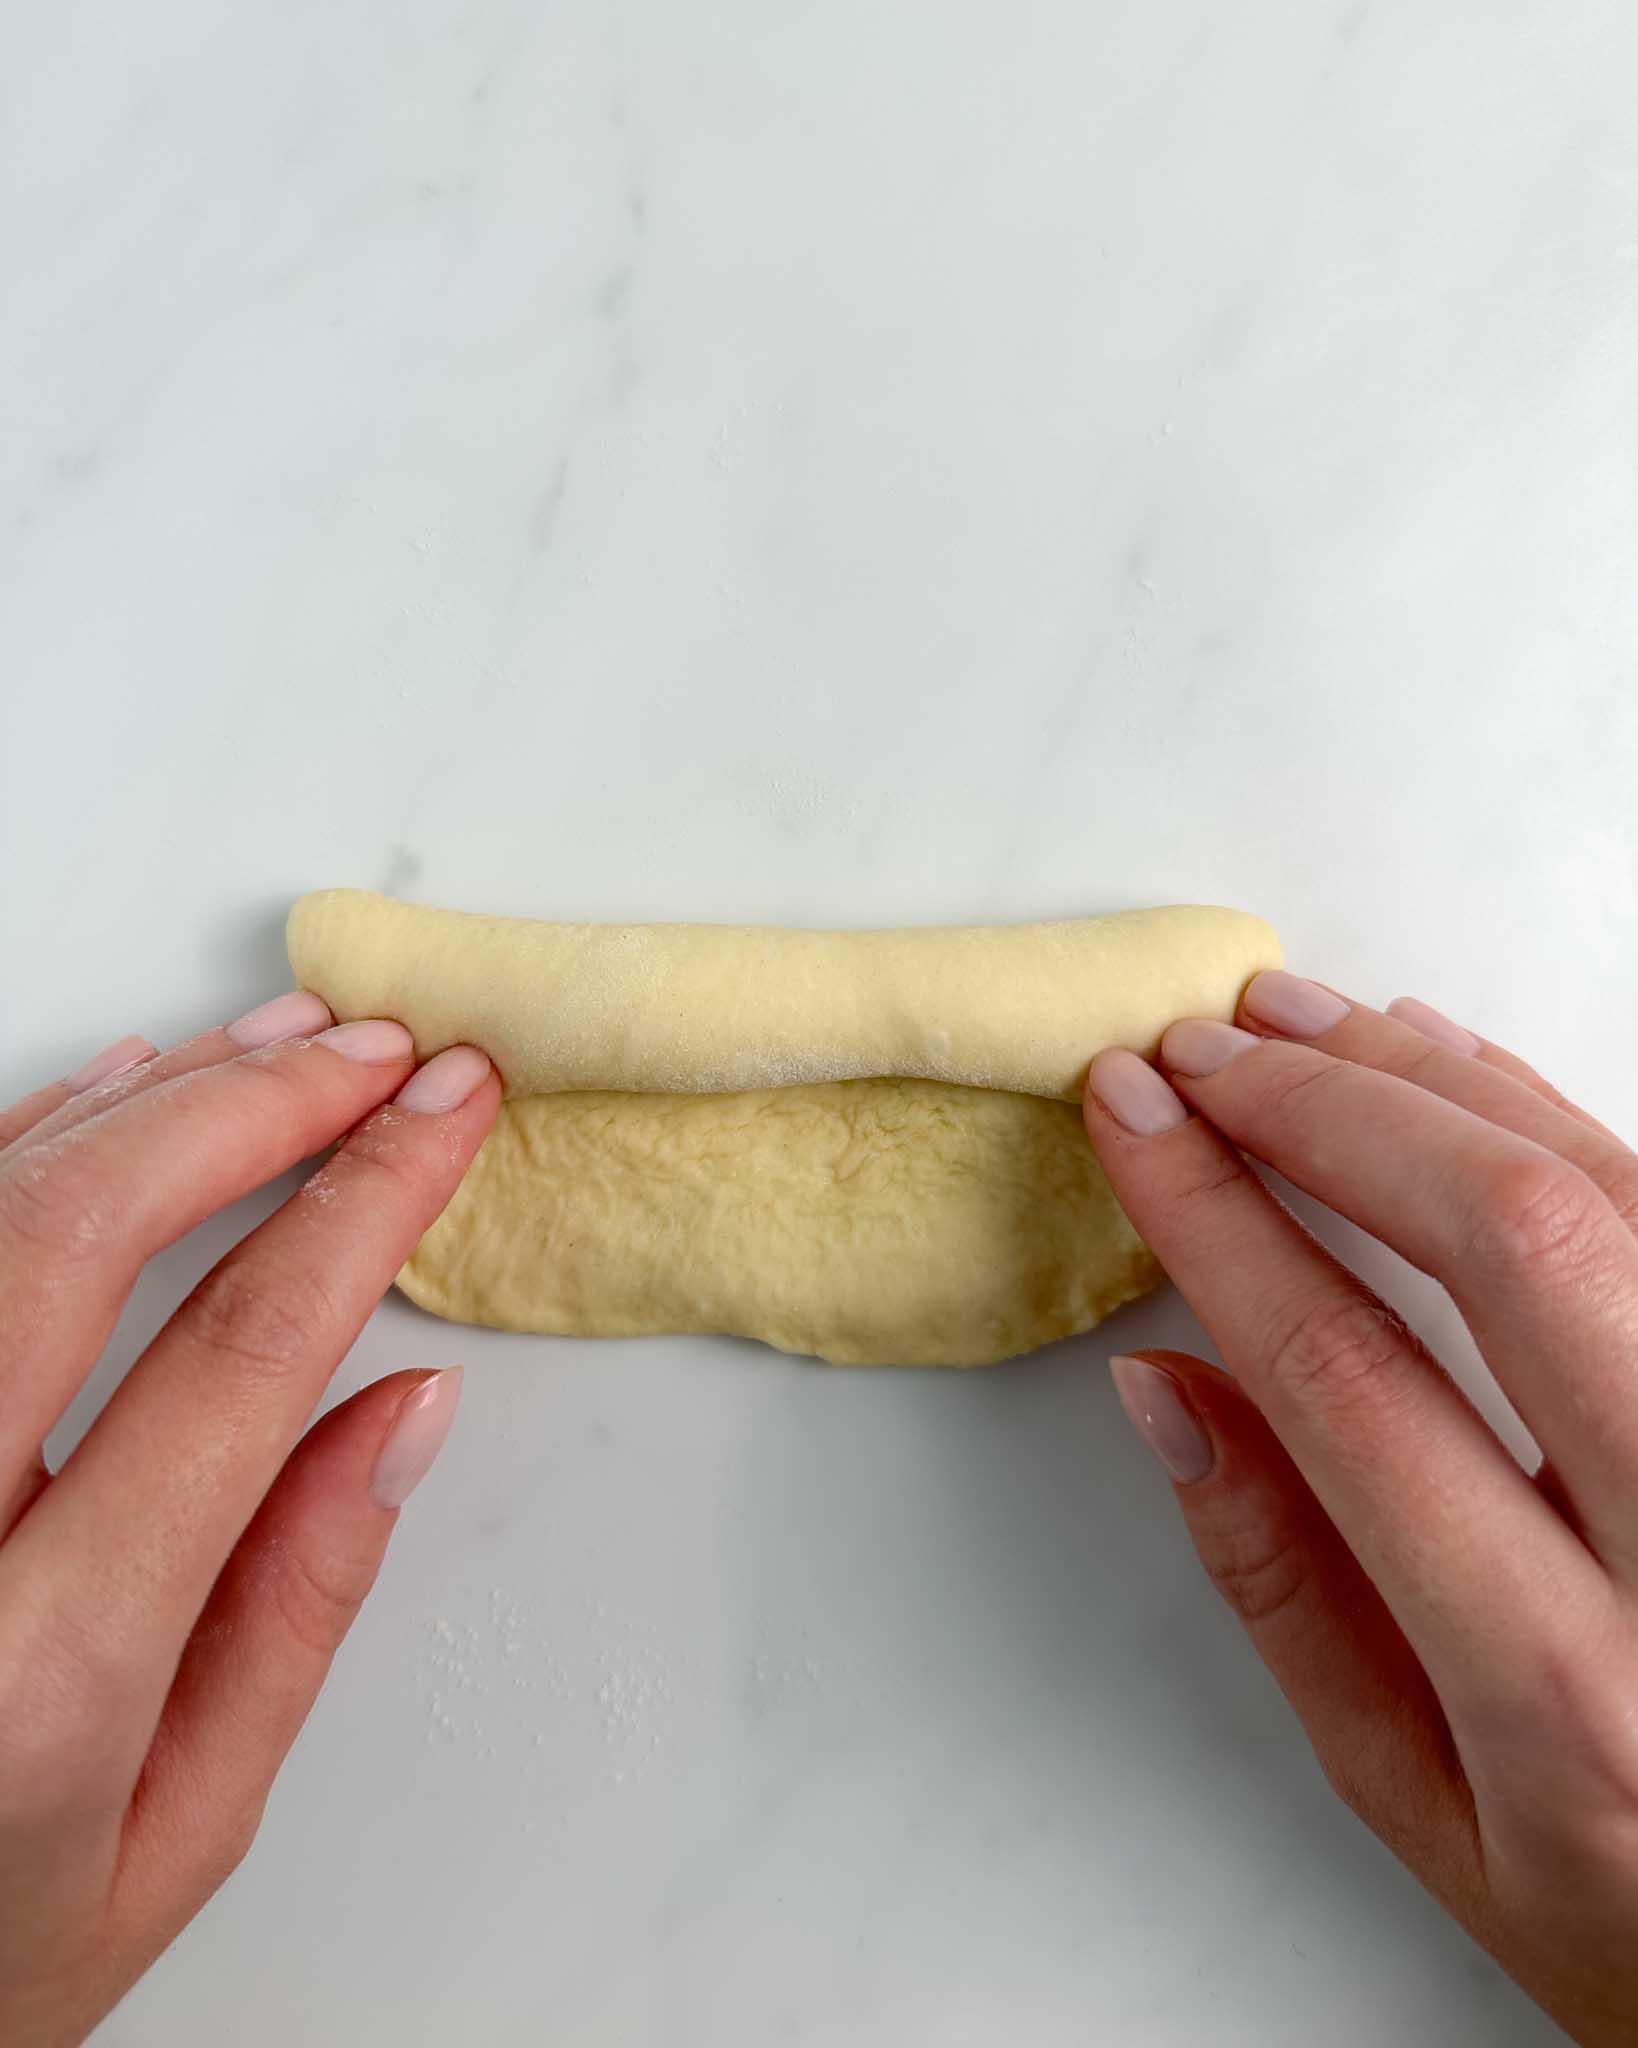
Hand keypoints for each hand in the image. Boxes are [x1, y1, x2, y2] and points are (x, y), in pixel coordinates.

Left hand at [0, 994, 499, 2045]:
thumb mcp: (181, 1834)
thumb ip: (298, 1605)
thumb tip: (405, 1409)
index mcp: (38, 1672)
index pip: (241, 1357)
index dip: (367, 1203)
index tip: (446, 1116)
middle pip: (81, 1232)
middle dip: (260, 1109)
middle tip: (379, 1055)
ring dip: (155, 1097)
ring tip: (287, 1044)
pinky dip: (32, 1136)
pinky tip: (129, 1086)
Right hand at [1085, 972, 1637, 2046]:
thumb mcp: (1423, 1809)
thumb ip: (1285, 1592)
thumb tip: (1167, 1389)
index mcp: (1572, 1695)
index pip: (1353, 1384)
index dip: (1218, 1221)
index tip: (1137, 1123)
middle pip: (1510, 1241)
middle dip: (1325, 1112)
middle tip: (1202, 1054)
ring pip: (1605, 1188)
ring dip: (1427, 1078)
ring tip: (1291, 1024)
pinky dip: (1537, 1105)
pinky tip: (1439, 1065)